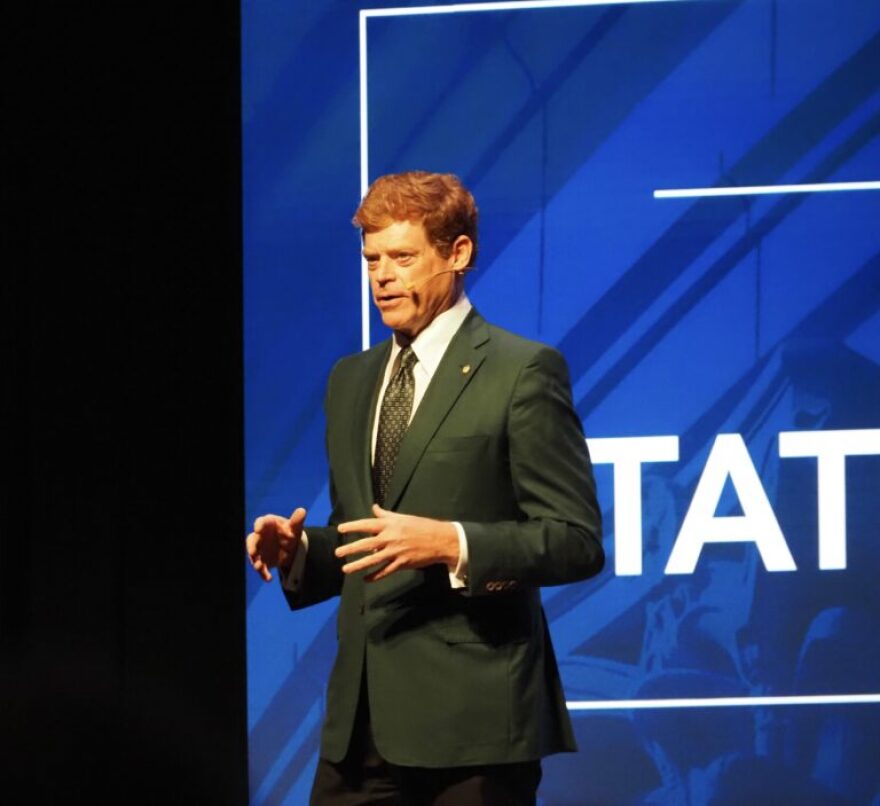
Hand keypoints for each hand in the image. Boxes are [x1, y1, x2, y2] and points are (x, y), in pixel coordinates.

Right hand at [245, 507, 305, 581]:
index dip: (259, 525)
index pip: (261, 522)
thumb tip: (302, 510)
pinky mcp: (262, 560)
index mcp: (267, 524)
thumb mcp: (295, 528)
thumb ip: (297, 520)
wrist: (291, 547)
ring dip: (255, 561)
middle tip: (253, 552)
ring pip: (253, 555)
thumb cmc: (290, 533)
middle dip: (251, 546)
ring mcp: (259, 549)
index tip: (258, 529)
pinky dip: (263, 573)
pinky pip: (260, 567)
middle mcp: (260, 536)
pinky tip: (268, 578)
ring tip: (259, 567)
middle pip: (252, 539)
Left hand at [335, 504, 458, 581]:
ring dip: (358, 565)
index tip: (340, 529)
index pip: (367, 525)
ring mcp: (396, 552)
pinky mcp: (402, 563)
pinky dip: (375, 576)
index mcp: (390, 525)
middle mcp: (391, 538)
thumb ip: (386, 514)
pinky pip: (385, 571)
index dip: (353, 526)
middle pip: (366, 544)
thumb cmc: (422, 526)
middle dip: (350, 549)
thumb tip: (374, 508)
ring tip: (345, 569)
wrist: (440, 540)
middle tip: (337, 553)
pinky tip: (366, 579)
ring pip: (373, 560)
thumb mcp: (403, 517)